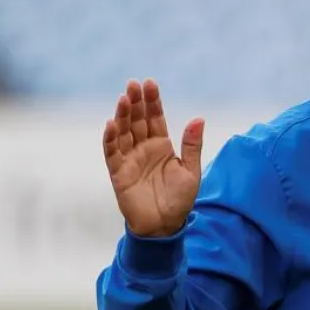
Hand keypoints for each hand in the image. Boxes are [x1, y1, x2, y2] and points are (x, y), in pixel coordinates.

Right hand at [103, 79, 204, 237]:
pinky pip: (112, 152)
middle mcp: (144, 148)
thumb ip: (192, 146)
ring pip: (123, 132)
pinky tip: (111, 124)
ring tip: (123, 98)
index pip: (155, 118)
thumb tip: (199, 118)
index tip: (150, 83)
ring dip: (122, 115)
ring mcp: (130, 159)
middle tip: (133, 84)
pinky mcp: (118, 172)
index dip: (153, 101)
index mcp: (161, 145)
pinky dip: (110, 138)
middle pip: (137, 120)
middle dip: (135, 102)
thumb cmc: (179, 200)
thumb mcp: (190, 171)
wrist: (165, 226)